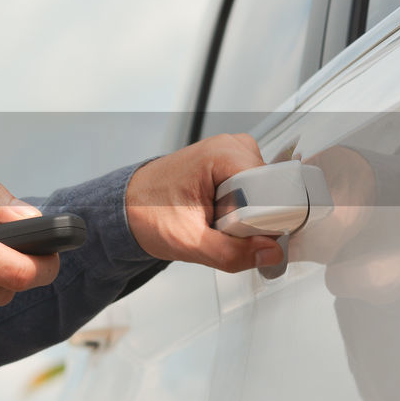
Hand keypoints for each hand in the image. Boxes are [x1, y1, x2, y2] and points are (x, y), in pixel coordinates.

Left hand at [125, 133, 283, 271]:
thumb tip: (270, 253)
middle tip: (219, 226)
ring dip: (246, 216)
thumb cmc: (148, 213)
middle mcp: (230, 147)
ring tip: (215, 219)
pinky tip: (218, 214)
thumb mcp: (189, 242)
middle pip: (270, 191)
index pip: (269, 187)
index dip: (263, 218)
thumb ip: (232, 253)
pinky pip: (255, 193)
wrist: (129, 208)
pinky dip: (241, 210)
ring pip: (265, 194)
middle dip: (252, 219)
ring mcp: (231, 154)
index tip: (243, 233)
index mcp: (222, 154)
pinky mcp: (230, 167)